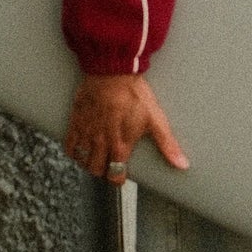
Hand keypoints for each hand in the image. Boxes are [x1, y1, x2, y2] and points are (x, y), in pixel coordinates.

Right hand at [64, 71, 188, 180]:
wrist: (112, 72)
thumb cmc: (134, 93)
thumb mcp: (155, 119)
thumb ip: (167, 145)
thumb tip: (182, 164)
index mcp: (121, 144)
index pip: (116, 174)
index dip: (118, 179)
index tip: (120, 177)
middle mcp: (102, 142)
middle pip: (96, 170)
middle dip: (102, 171)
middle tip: (107, 166)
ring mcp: (87, 133)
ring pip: (82, 160)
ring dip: (88, 163)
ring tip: (94, 158)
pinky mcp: (76, 121)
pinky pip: (69, 145)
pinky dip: (73, 151)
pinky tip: (79, 149)